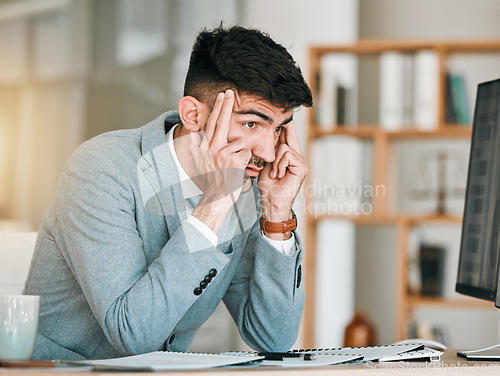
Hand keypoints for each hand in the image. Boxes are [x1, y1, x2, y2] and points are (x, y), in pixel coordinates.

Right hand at [190, 90, 251, 233]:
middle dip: (226, 105)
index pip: (211, 123)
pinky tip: (238, 168)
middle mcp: (211, 148)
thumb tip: (191, 134)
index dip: (217, 108)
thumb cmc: (211, 180)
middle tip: (230, 91)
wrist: (216, 197)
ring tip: (234, 164)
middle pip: (221, 121)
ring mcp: (223, 154)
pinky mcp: (234, 161)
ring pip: (240, 141)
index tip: (222, 96)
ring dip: (241, 151)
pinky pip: (246, 152)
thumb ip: (195, 147)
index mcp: (204, 147)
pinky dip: (245, 160)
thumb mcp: (199, 162)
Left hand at [258, 121, 307, 238]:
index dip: (285, 123)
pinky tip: (279, 175)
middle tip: (278, 133)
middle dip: (283, 128)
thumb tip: (267, 133)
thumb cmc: (267, 185)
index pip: (287, 134)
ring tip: (274, 173)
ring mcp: (301, 161)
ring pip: (284, 147)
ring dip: (275, 162)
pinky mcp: (302, 167)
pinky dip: (279, 165)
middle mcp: (297, 156)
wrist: (271, 201)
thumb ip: (269, 149)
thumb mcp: (266, 162)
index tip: (284, 112)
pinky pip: (287, 154)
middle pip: (289, 135)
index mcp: (288, 154)